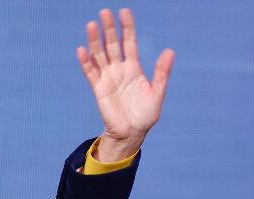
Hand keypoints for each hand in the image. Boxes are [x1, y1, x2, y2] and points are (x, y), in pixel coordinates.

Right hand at [77, 8, 174, 161]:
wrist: (133, 132)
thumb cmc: (146, 114)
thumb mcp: (157, 92)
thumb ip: (162, 72)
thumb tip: (170, 50)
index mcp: (134, 68)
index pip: (129, 43)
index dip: (127, 28)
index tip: (124, 12)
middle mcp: (119, 70)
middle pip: (112, 44)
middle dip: (109, 29)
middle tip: (105, 11)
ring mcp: (107, 78)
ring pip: (99, 55)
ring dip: (95, 40)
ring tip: (92, 24)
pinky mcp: (98, 89)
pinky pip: (91, 73)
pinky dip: (86, 62)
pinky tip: (83, 50)